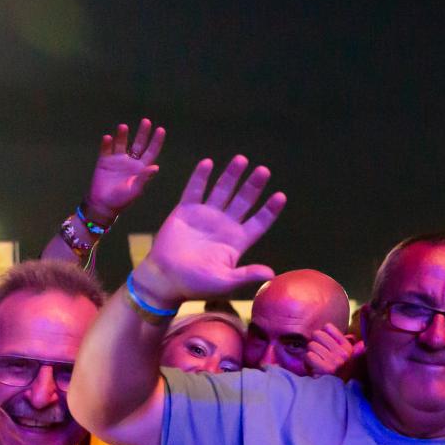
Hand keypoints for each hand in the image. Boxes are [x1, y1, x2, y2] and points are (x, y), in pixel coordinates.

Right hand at [84, 119, 164, 219]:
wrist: (102, 205)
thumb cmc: (121, 200)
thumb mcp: (135, 190)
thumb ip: (144, 178)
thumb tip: (156, 167)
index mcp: (141, 169)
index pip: (150, 152)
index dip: (156, 141)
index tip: (160, 129)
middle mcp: (130, 162)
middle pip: (138, 144)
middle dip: (142, 133)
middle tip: (146, 121)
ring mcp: (117, 160)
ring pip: (121, 143)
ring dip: (122, 135)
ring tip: (123, 127)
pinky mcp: (104, 161)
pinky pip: (105, 149)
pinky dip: (106, 143)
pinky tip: (108, 138)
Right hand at [131, 156, 285, 305]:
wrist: (164, 279)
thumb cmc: (195, 285)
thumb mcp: (224, 282)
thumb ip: (246, 275)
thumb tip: (271, 274)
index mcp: (236, 241)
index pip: (258, 222)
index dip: (269, 210)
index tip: (280, 196)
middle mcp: (224, 225)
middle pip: (243, 201)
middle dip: (253, 185)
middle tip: (263, 170)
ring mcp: (205, 216)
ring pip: (222, 191)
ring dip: (231, 175)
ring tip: (241, 159)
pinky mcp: (185, 211)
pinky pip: (194, 190)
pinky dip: (200, 177)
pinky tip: (208, 163)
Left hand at [305, 323, 358, 377]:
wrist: (335, 391)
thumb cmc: (338, 372)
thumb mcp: (347, 359)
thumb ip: (352, 349)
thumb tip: (363, 345)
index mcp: (347, 346)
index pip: (328, 327)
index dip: (321, 334)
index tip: (323, 343)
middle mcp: (343, 353)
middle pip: (317, 334)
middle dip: (314, 343)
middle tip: (317, 353)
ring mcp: (335, 361)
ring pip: (311, 345)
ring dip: (310, 353)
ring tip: (316, 361)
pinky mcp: (326, 368)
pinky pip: (309, 356)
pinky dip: (307, 361)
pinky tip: (313, 366)